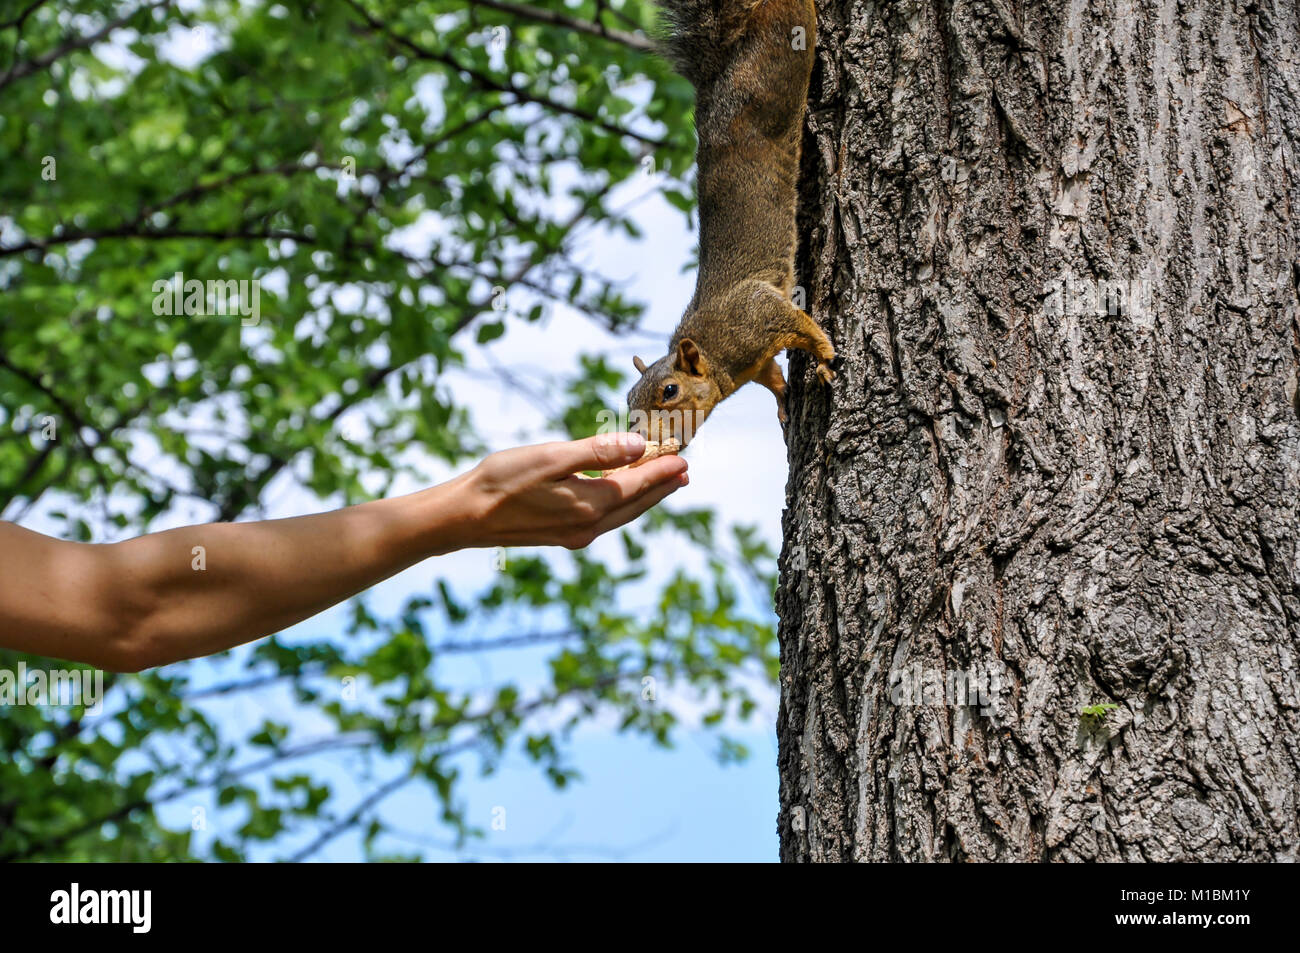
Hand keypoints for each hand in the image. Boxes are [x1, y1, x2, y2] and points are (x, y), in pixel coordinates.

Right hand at [462, 432, 688, 548]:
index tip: (684, 459)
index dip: (662, 471)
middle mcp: (587, 526)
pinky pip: (604, 519)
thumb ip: (598, 452)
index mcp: (589, 505)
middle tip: (684, 473)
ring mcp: (574, 535)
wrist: (464, 517)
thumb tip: (640, 446)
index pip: (637, 485)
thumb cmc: (502, 480)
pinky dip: (620, 504)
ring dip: (643, 497)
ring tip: (663, 484)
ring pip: (621, 514)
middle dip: (661, 487)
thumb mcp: (552, 457)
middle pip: (635, 505)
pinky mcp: (561, 536)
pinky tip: (619, 494)